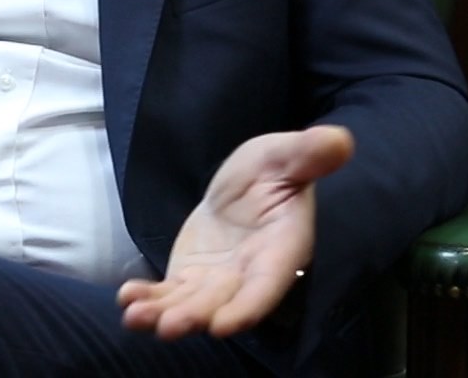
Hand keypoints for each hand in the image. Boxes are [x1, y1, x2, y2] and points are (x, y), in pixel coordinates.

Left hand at [116, 125, 353, 339]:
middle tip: (169, 326)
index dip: (247, 307)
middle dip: (195, 316)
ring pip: (190, 304)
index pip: (266, 286)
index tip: (222, 326)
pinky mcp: (190, 278)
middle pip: (222, 303)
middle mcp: (248, 274)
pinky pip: (169, 293)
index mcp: (279, 249)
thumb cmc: (275, 169)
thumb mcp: (285, 155)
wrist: (250, 182)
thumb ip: (308, 154)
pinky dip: (148, 297)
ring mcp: (217, 280)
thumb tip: (340, 141)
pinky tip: (127, 297)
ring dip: (163, 313)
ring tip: (136, 316)